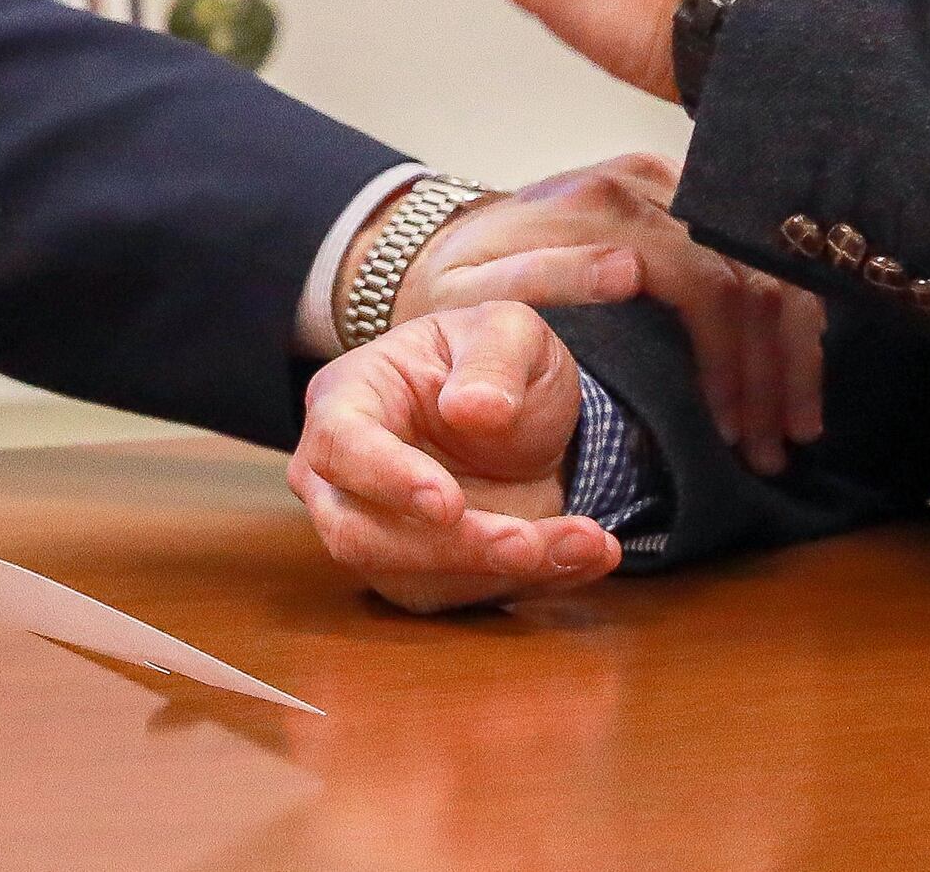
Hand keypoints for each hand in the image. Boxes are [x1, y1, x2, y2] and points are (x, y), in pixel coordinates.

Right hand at [290, 301, 619, 613]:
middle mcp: (344, 478)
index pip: (340, 446)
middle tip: (529, 543)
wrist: (522, 413)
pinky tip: (587, 557)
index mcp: (347, 398)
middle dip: (451, 549)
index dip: (387, 479)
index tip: (448, 503)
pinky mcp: (421, 576)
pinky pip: (467, 599)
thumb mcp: (509, 331)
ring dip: (505, 572)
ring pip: (416, 580)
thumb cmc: (493, 360)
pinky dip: (534, 585)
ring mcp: (376, 533)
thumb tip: (474, 410)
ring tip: (589, 542)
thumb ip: (494, 359)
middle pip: (361, 535)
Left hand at [385, 155, 829, 475]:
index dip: (736, 364)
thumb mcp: (470, 296)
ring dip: (789, 352)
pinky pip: (749, 260)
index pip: (709, 280)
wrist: (433, 245)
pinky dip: (774, 325)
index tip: (738, 433)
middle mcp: (646, 184)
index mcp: (603, 206)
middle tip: (780, 446)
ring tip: (789, 432)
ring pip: (766, 265)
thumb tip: (631, 272)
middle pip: (753, 272)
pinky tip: (780, 382)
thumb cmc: (450, 288)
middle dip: (778, 367)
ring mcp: (668, 187)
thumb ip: (543, 280)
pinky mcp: (676, 201)